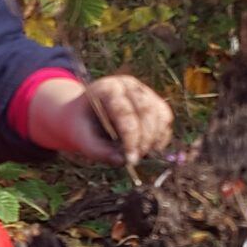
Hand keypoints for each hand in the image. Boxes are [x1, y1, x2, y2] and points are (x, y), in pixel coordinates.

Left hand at [28, 75, 173, 163]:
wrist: (84, 114)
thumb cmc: (82, 125)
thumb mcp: (81, 137)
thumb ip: (97, 150)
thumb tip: (122, 160)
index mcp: (107, 89)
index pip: (124, 112)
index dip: (131, 137)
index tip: (131, 158)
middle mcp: (128, 85)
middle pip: (146, 111)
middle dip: (145, 139)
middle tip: (136, 158)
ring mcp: (143, 91)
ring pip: (160, 113)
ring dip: (155, 138)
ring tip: (141, 153)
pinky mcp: (153, 101)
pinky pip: (166, 117)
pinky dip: (162, 135)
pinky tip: (151, 148)